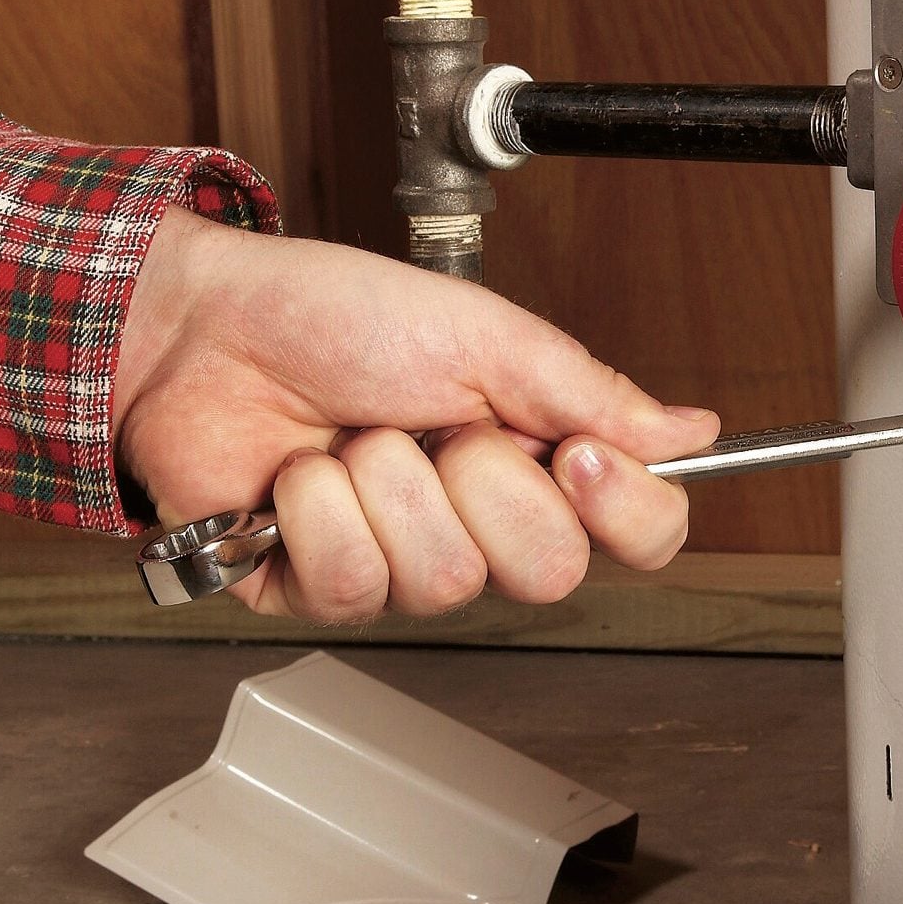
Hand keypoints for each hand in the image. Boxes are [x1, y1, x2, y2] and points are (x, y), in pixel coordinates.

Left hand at [113, 208, 719, 621]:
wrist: (208, 328)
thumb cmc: (340, 316)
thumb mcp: (485, 335)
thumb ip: (591, 392)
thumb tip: (694, 430)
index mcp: (539, 456)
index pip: (641, 532)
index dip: (629, 512)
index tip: (579, 457)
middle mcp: (484, 520)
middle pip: (552, 572)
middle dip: (488, 486)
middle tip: (443, 428)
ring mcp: (407, 559)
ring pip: (449, 580)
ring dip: (392, 486)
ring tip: (357, 436)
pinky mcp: (328, 587)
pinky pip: (357, 587)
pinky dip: (323, 512)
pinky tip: (303, 475)